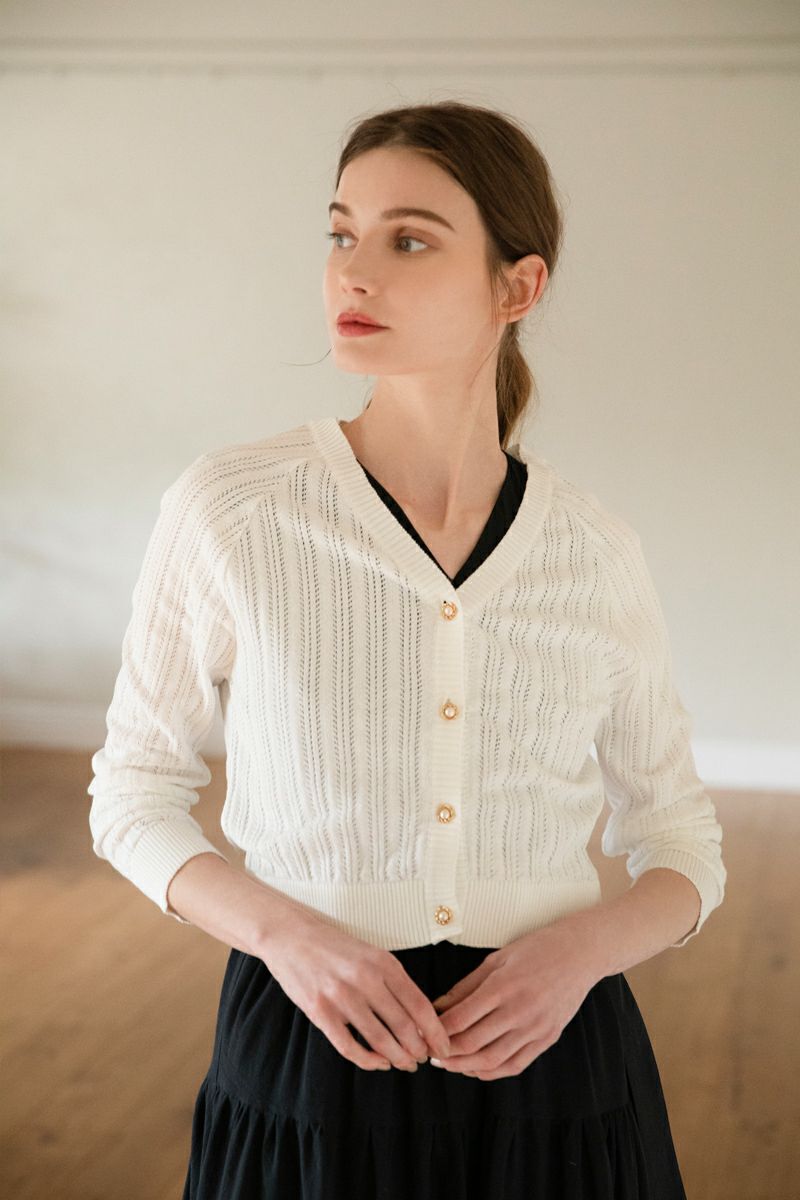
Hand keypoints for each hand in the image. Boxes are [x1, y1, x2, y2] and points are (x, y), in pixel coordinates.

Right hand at [260, 915, 452, 1072]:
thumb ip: (393, 982)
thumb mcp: (371, 954)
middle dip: (418, 1049)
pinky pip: (350, 1047)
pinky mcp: (320, 1012)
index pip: (419, 1005)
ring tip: (405, 1064)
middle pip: (403, 1026)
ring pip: (380, 1040)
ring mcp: (341, 997)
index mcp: (383, 963)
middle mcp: (365, 979)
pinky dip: (368, 1061)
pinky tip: (378, 1063)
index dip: (435, 1032)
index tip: (443, 1047)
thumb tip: (419, 1018)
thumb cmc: (335, 947)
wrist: (291, 936)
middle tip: (423, 1059)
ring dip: (397, 1058)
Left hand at [428, 920, 598, 1080]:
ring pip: (492, 1060)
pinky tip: (476, 1069)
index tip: (422, 1032)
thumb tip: (437, 1007)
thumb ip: (466, 986)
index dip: (436, 1030)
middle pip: (472, 1043)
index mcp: (502, 986)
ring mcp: (535, 1028)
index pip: (460, 1018)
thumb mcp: (496, 959)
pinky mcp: (547, 1038)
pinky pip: (515, 1065)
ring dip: (465, 1067)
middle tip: (429, 1053)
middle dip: (446, 1052)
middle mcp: (519, 1011)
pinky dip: (492, 1072)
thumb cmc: (537, 949)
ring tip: (448, 1064)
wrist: (580, 954)